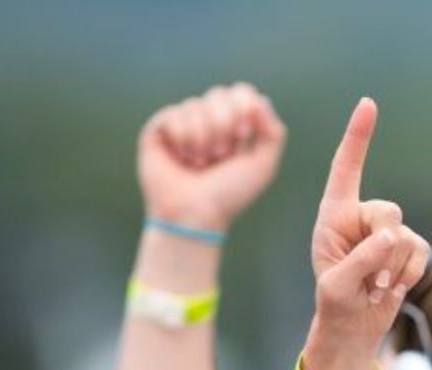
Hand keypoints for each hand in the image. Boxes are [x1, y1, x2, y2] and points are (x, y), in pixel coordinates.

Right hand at [138, 84, 286, 233]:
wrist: (195, 215)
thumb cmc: (230, 195)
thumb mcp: (263, 166)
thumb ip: (273, 132)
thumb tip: (260, 99)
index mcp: (234, 127)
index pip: (241, 92)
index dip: (243, 107)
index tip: (243, 134)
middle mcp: (208, 122)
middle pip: (219, 94)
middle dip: (223, 124)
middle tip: (221, 154)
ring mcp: (183, 124)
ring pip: (195, 105)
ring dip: (202, 139)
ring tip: (199, 163)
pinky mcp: (159, 130)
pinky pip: (173, 114)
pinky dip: (183, 139)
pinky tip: (181, 158)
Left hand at [308, 99, 430, 348]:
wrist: (354, 327)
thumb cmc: (335, 302)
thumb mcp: (337, 285)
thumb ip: (362, 259)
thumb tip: (393, 236)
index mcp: (334, 214)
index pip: (346, 168)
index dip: (358, 136)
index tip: (368, 104)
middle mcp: (361, 216)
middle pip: (388, 211)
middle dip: (384, 248)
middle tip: (372, 280)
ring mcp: (388, 232)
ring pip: (406, 236)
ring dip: (394, 270)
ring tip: (376, 288)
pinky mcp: (408, 249)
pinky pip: (420, 252)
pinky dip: (409, 275)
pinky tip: (394, 288)